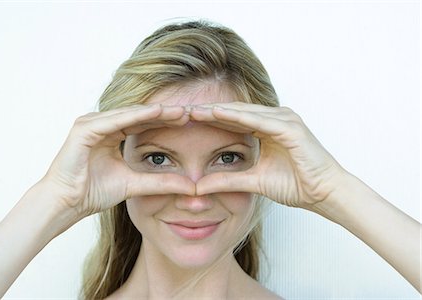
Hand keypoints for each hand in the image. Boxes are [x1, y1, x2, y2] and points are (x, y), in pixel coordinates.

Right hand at [42, 104, 195, 219]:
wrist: (67, 204)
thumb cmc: (93, 193)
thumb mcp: (135, 184)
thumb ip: (160, 183)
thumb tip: (190, 187)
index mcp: (112, 134)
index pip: (144, 124)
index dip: (167, 122)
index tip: (190, 122)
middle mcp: (102, 124)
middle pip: (140, 116)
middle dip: (166, 114)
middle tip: (192, 111)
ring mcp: (92, 123)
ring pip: (130, 114)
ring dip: (156, 112)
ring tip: (180, 110)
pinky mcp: (84, 128)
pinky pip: (115, 120)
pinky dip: (136, 116)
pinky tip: (157, 112)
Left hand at [191, 102, 347, 209]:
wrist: (324, 194)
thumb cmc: (296, 185)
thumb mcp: (254, 181)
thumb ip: (228, 180)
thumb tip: (199, 186)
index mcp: (267, 128)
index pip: (232, 120)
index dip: (208, 119)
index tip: (183, 121)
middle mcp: (275, 119)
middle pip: (235, 111)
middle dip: (208, 111)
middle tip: (180, 110)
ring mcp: (284, 120)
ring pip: (244, 111)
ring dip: (217, 110)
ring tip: (192, 109)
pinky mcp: (291, 128)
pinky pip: (259, 120)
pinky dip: (238, 116)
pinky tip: (217, 113)